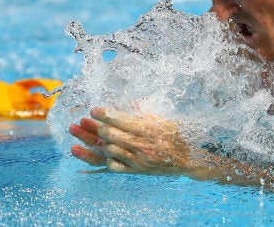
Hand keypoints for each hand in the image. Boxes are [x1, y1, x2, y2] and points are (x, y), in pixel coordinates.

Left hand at [69, 108, 192, 174]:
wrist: (188, 159)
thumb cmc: (176, 136)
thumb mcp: (164, 119)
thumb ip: (145, 111)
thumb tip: (130, 101)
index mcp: (148, 129)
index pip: (120, 120)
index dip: (105, 114)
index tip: (94, 109)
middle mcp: (142, 145)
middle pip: (110, 135)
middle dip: (96, 127)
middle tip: (86, 122)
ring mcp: (138, 159)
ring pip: (109, 150)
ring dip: (97, 143)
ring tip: (85, 137)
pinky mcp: (137, 171)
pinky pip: (114, 166)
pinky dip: (107, 159)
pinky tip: (104, 152)